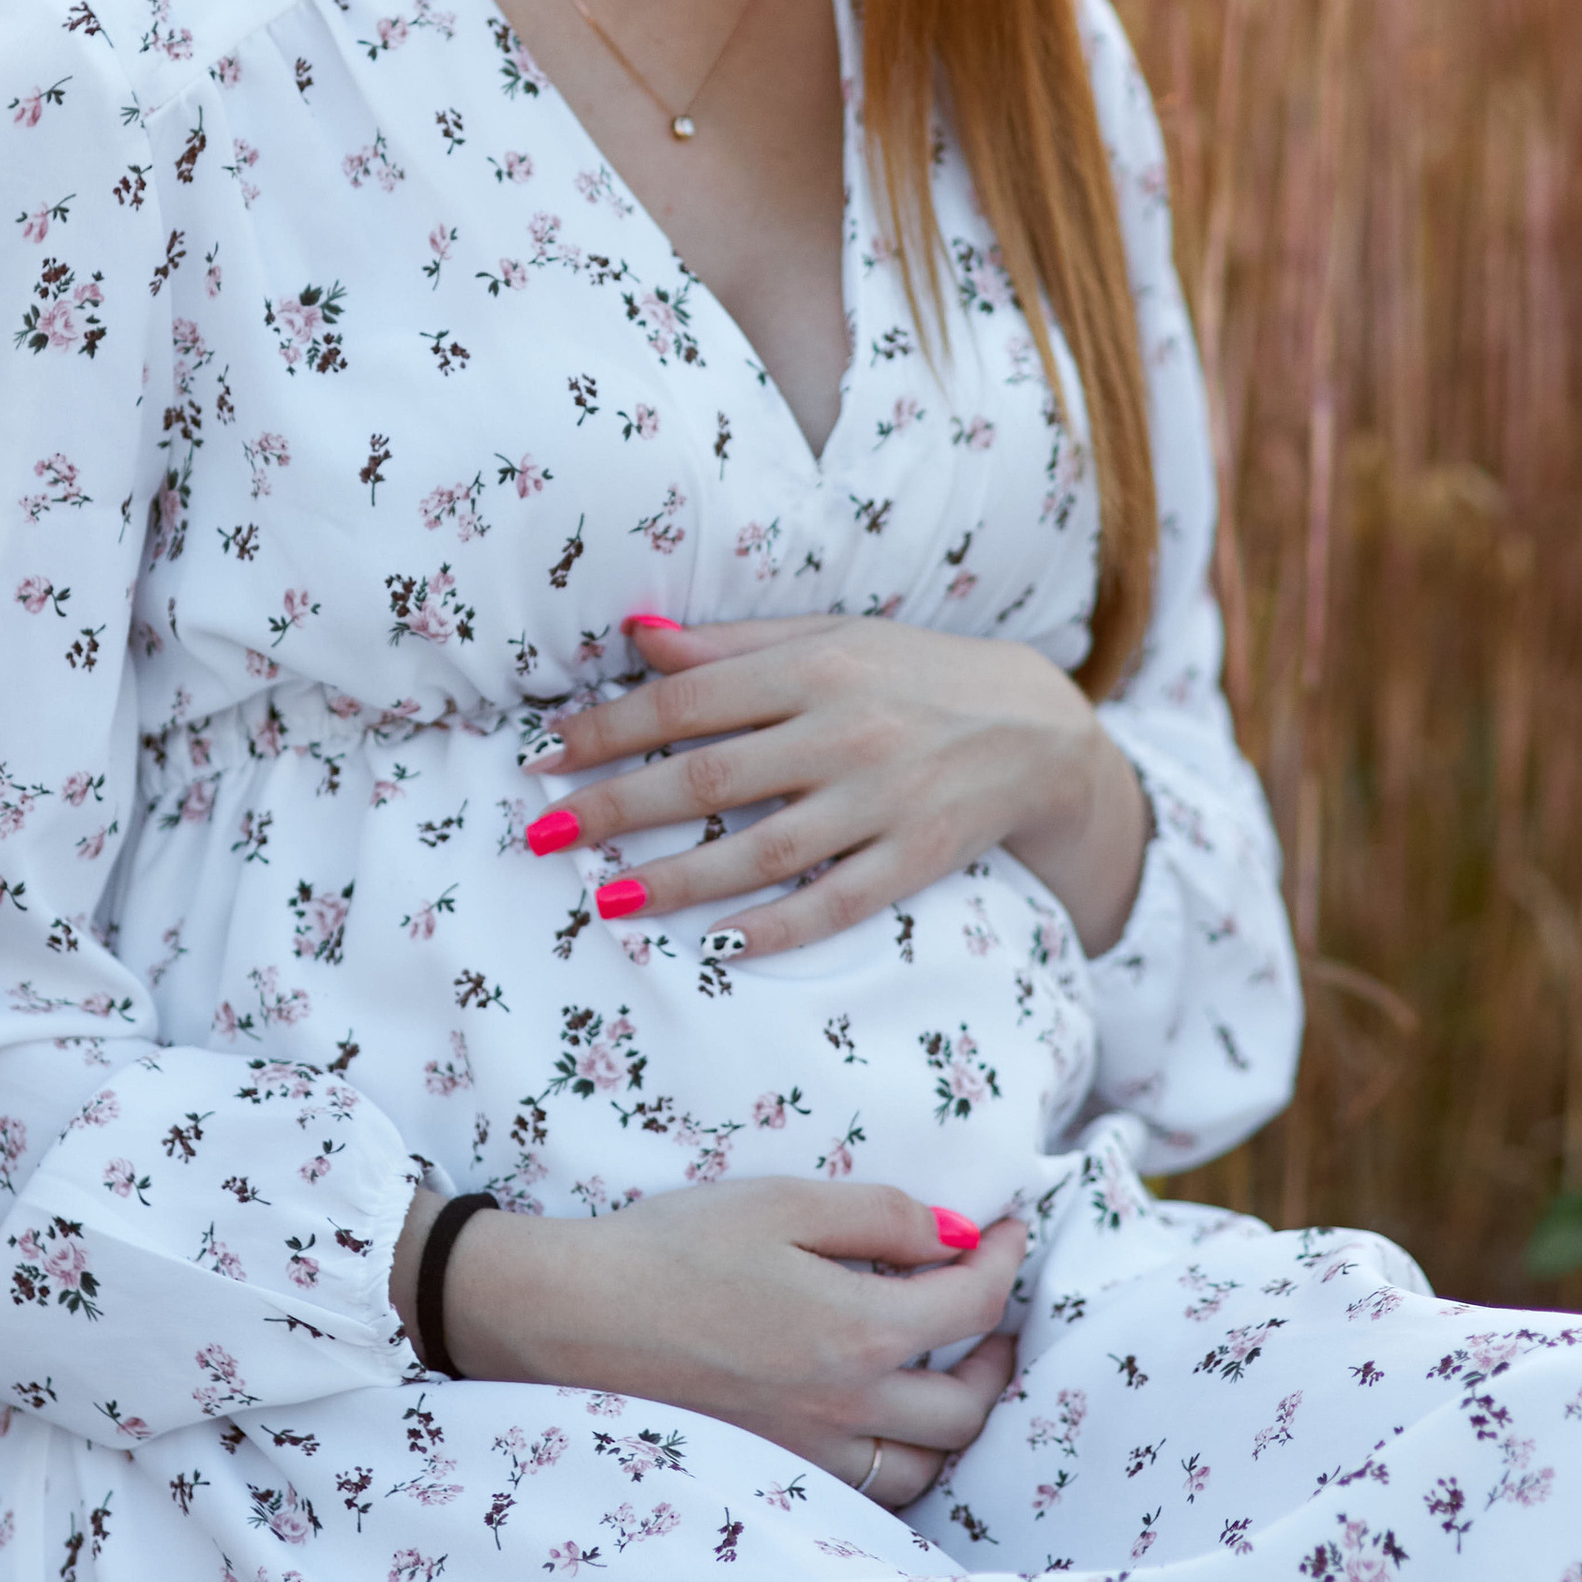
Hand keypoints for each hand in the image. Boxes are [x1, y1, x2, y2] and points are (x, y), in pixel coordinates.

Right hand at [394, 1178, 1026, 1514]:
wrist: (569, 1321)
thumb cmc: (671, 1249)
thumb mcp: (780, 1202)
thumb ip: (880, 1218)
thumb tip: (957, 1238)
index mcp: (860, 1333)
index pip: (973, 1305)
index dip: (1007, 1261)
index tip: (1014, 1230)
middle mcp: (849, 1410)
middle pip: (969, 1407)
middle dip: (1001, 1353)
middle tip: (997, 1311)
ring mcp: (811, 1456)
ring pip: (927, 1467)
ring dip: (961, 1422)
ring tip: (958, 1375)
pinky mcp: (775, 1475)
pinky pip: (871, 1491)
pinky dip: (903, 1461)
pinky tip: (889, 1424)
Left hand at [524, 613, 1147, 959]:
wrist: (1039, 726)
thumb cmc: (913, 673)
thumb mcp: (829, 637)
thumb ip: (732, 644)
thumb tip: (637, 634)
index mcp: (815, 664)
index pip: (687, 700)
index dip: (608, 730)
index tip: (543, 757)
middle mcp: (845, 729)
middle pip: (709, 775)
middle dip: (617, 808)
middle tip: (543, 837)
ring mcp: (884, 799)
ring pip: (763, 849)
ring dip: (678, 880)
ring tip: (607, 902)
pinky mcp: (919, 858)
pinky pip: (836, 903)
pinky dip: (774, 928)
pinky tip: (715, 947)